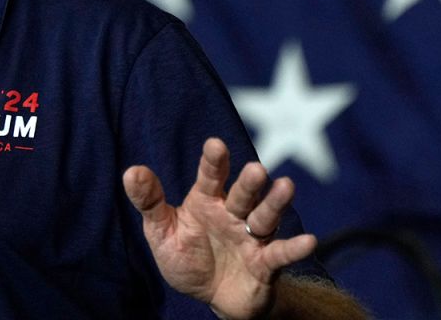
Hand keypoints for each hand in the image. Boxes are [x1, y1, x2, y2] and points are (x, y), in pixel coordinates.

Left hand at [123, 138, 316, 319]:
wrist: (212, 297)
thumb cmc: (188, 257)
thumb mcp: (162, 232)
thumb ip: (149, 203)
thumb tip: (131, 171)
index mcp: (207, 201)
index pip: (210, 176)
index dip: (214, 161)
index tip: (215, 144)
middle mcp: (233, 214)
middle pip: (243, 194)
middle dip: (249, 182)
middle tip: (256, 169)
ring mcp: (251, 237)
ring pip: (265, 217)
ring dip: (275, 203)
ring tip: (286, 186)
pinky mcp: (265, 264)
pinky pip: (280, 254)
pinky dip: (294, 248)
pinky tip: (309, 241)